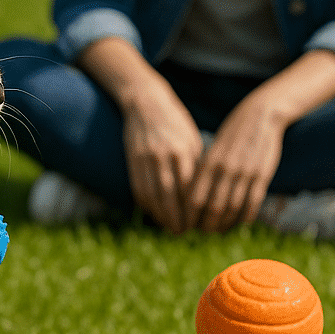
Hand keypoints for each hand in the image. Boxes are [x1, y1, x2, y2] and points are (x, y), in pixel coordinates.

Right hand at [121, 85, 205, 234]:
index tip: (196, 223)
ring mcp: (145, 158)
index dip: (191, 209)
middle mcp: (163, 156)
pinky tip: (152, 212)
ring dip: (159, 214)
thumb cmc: (175, 121)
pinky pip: (137, 187)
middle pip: (169, 195)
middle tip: (181, 232)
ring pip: (151, 194)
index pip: (188, 188)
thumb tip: (202, 193)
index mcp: (183, 151)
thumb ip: (196, 164)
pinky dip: (145, 203)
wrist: (145, 101)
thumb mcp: (191, 139)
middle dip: (175, 217)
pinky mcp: (132, 159)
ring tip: (167, 226)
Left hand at [185, 92, 285, 231]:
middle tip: (205, 231)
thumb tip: (193, 196)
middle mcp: (225, 169)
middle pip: (213, 208)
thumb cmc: (233, 132)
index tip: (188, 224)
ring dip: (226, 223)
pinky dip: (246, 216)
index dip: (190, 216)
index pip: (194, 198)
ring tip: (221, 230)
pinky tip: (241, 222)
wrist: (260, 114)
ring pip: (233, 208)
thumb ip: (205, 170)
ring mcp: (245, 172)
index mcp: (209, 162)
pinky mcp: (262, 175)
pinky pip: (252, 203)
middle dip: (208, 224)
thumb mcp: (214, 148)